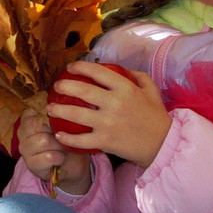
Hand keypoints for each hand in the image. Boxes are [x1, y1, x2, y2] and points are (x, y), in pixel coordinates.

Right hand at [14, 105, 85, 192]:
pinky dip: (59, 157)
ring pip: (43, 140)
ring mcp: (25, 151)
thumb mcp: (61, 125)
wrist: (71, 165)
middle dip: (55, 132)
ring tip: (61, 149)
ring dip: (58, 146)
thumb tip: (56, 107)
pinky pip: (49, 156)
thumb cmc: (65, 141)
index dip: (45, 116)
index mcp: (27, 122)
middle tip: (61, 139)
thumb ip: (55, 116)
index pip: (30, 112)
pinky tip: (59, 159)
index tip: (53, 123)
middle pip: (37, 125)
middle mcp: (22, 135)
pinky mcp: (31, 165)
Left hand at [48, 61, 169, 166]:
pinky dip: (67, 138)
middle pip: (82, 90)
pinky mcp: (105, 142)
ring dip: (59, 110)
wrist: (162, 145)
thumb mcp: (151, 91)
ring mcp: (108, 123)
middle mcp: (115, 103)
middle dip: (64, 86)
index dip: (81, 67)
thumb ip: (138, 76)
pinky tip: (59, 135)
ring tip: (50, 109)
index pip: (98, 72)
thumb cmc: (156, 118)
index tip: (70, 67)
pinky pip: (81, 140)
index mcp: (125, 88)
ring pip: (76, 114)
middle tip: (56, 87)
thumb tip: (124, 69)